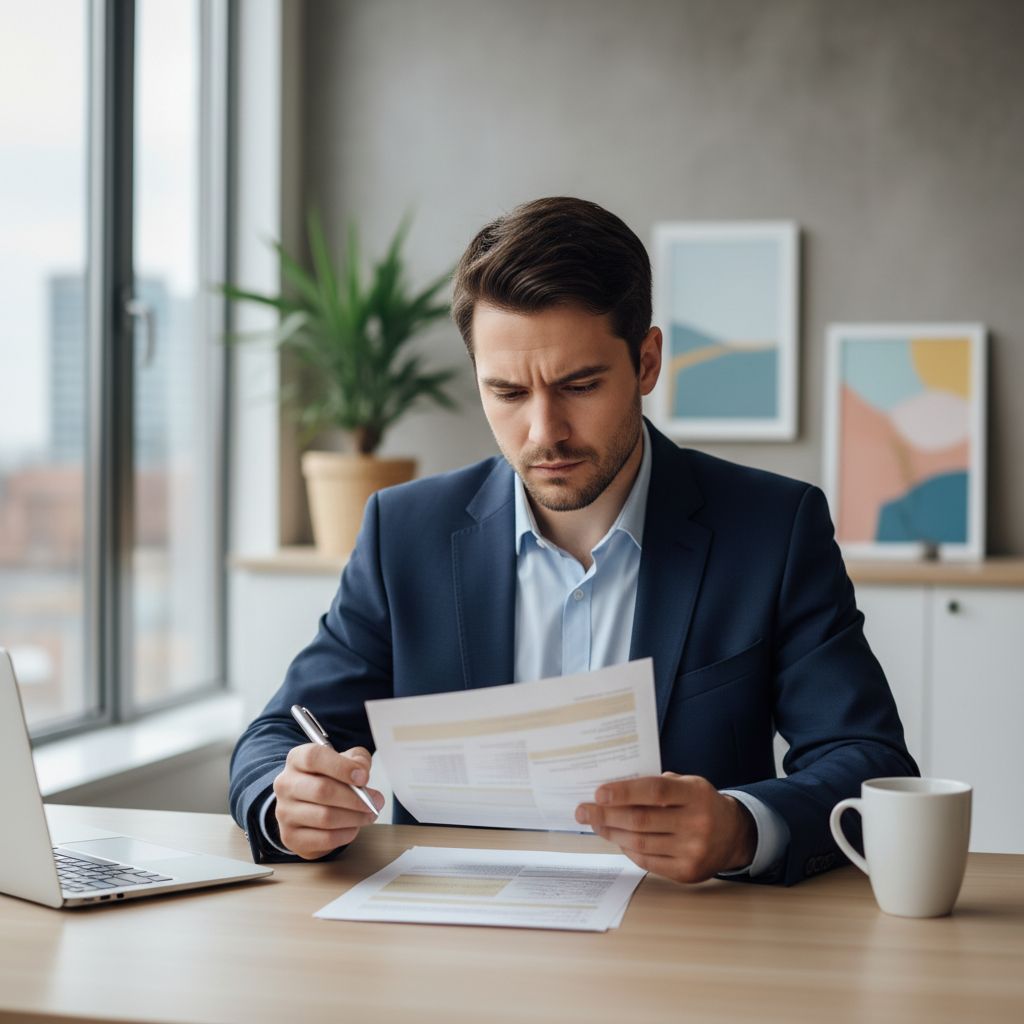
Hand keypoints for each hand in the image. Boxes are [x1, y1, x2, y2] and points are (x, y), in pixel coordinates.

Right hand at [272, 744, 384, 859]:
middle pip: (321, 790)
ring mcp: (285, 813)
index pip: (314, 757)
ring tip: (369, 815)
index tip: (364, 777)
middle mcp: (286, 785)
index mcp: (297, 759)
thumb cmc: (328, 778)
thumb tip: (362, 774)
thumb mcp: (345, 760)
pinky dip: (346, 834)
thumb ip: (357, 760)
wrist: (307, 803)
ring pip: (325, 817)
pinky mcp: (291, 837)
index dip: (342, 767)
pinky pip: (324, 838)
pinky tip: (354, 827)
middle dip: (355, 798)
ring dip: (355, 817)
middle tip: (375, 801)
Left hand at [575, 773, 756, 882]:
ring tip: (595, 823)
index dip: (624, 792)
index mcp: (695, 795)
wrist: (734, 835)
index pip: (654, 791)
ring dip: (611, 833)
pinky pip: (647, 861)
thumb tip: (613, 790)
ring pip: (640, 843)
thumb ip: (657, 785)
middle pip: (641, 820)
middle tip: (583, 811)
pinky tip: (617, 838)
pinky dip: (627, 849)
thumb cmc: (701, 803)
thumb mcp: (687, 784)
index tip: (599, 793)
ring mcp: (693, 851)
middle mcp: (697, 823)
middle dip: (606, 815)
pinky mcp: (687, 873)